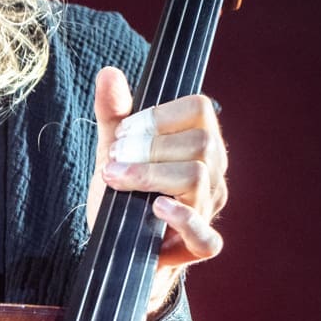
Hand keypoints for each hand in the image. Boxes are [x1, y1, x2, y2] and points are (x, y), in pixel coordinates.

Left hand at [91, 68, 227, 299]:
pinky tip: (157, 209)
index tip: (123, 134)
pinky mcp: (199, 245)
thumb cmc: (123, 193)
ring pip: (198, 179)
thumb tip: (108, 72)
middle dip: (149, 148)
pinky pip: (207, 236)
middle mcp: (213, 172)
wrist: (113, 248)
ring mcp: (209, 209)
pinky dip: (183, 220)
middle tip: (113, 161)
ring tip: (116, 180)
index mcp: (200, 142)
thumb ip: (113, 113)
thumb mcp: (113, 150)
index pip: (199, 109)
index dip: (158, 116)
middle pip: (200, 144)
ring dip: (151, 176)